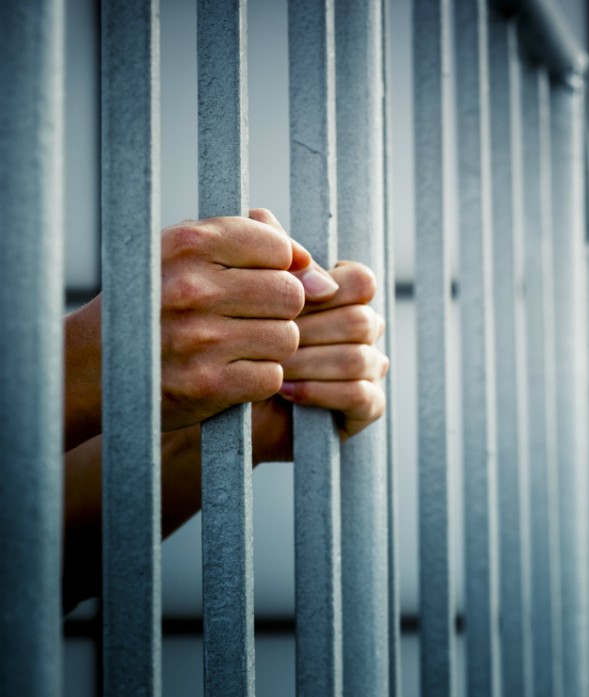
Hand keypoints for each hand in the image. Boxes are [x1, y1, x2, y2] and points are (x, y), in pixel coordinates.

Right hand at [159, 208, 339, 430]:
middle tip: (247, 317)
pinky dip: (259, 377)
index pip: (279, 249)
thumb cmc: (154, 302)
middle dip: (280, 309)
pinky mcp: (207, 386)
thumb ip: (254, 243)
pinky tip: (229, 371)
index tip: (254, 280)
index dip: (278, 268)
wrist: (91, 366)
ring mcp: (199, 340)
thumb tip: (322, 278)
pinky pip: (272, 375)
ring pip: (287, 337)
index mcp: (189, 245)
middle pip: (292, 295)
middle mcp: (192, 289)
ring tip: (236, 344)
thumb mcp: (186, 254)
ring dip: (271, 345)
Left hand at [243, 214, 388, 463]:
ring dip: (309, 363)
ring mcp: (369, 370)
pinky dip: (320, 391)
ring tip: (270, 367)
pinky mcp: (366, 409)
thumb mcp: (242, 296)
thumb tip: (261, 216)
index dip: (329, 288)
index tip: (287, 299)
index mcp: (344, 298)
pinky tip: (284, 391)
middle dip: (310, 332)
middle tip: (265, 339)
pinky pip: (359, 395)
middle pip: (360, 320)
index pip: (360, 281)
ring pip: (358, 358)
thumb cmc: (234, 344)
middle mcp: (364, 332)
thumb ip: (256, 257)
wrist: (221, 405)